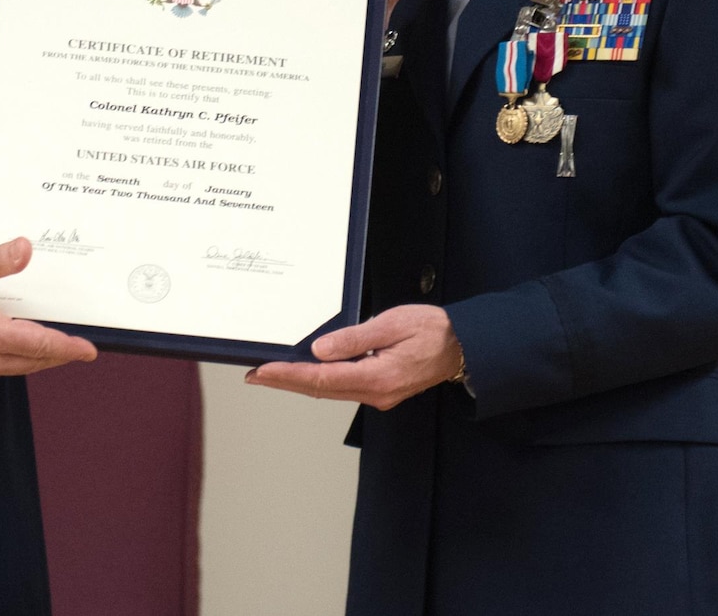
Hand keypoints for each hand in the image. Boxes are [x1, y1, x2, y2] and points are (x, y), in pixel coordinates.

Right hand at [0, 238, 97, 397]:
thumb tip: (26, 249)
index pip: (36, 345)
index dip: (65, 348)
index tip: (88, 351)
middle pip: (28, 362)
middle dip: (53, 354)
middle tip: (74, 346)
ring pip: (9, 369)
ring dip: (26, 357)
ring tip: (38, 340)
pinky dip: (0, 362)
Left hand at [243, 305, 461, 410]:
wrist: (464, 348)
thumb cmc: (434, 330)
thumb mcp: (393, 324)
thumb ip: (355, 338)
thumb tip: (319, 350)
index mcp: (378, 376)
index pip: (322, 378)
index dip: (289, 375)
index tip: (263, 371)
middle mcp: (376, 392)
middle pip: (320, 390)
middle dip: (285, 382)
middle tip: (254, 375)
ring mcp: (378, 394)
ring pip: (329, 391)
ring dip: (299, 383)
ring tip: (270, 374)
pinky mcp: (380, 390)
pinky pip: (342, 388)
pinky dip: (318, 381)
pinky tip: (305, 373)